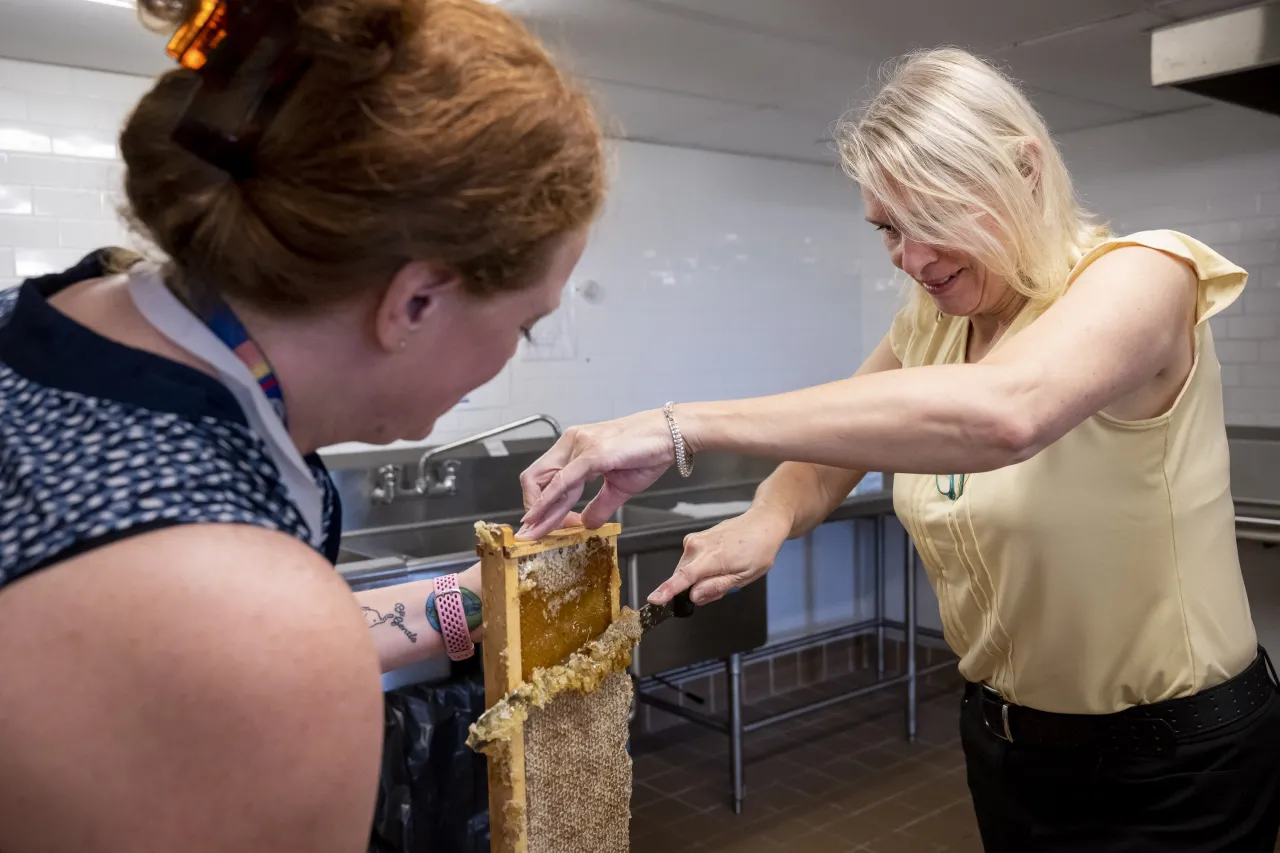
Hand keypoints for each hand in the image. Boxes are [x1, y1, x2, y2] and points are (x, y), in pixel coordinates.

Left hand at [518, 410, 675, 538]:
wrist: (672, 435)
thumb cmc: (648, 453)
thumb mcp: (620, 488)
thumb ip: (600, 506)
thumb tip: (587, 525)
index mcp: (575, 448)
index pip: (543, 478)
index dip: (539, 504)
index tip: (541, 526)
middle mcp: (573, 442)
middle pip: (534, 478)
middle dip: (531, 510)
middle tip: (532, 534)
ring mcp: (581, 445)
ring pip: (548, 483)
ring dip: (540, 512)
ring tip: (535, 533)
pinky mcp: (594, 453)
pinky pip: (564, 480)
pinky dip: (550, 500)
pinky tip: (542, 515)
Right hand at [648, 505, 791, 606]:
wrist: (763, 523)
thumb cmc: (758, 550)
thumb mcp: (744, 576)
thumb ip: (716, 587)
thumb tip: (693, 595)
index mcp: (711, 557)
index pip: (683, 577)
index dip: (667, 590)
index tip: (653, 600)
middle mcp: (696, 546)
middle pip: (684, 578)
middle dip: (697, 589)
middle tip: (724, 586)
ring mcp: (694, 540)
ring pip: (687, 570)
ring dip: (700, 579)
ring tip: (726, 572)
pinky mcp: (694, 538)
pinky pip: (690, 561)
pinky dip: (701, 568)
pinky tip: (720, 564)